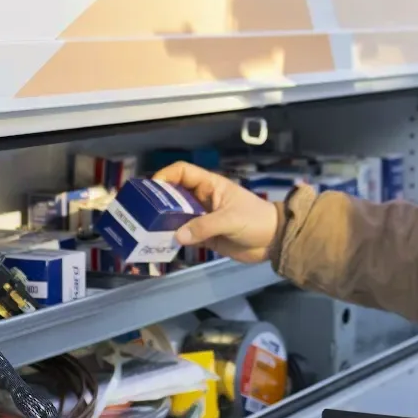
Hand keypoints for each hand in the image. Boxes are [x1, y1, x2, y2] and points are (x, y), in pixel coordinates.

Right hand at [154, 162, 280, 263]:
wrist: (274, 241)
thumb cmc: (256, 220)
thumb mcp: (230, 219)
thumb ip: (204, 226)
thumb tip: (177, 236)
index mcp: (210, 185)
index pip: (183, 172)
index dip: (166, 175)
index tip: (152, 188)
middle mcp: (203, 199)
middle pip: (175, 195)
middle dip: (159, 202)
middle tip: (143, 213)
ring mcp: (203, 217)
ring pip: (177, 216)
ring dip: (165, 222)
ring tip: (148, 231)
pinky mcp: (205, 236)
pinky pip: (185, 235)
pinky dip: (174, 239)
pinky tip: (163, 244)